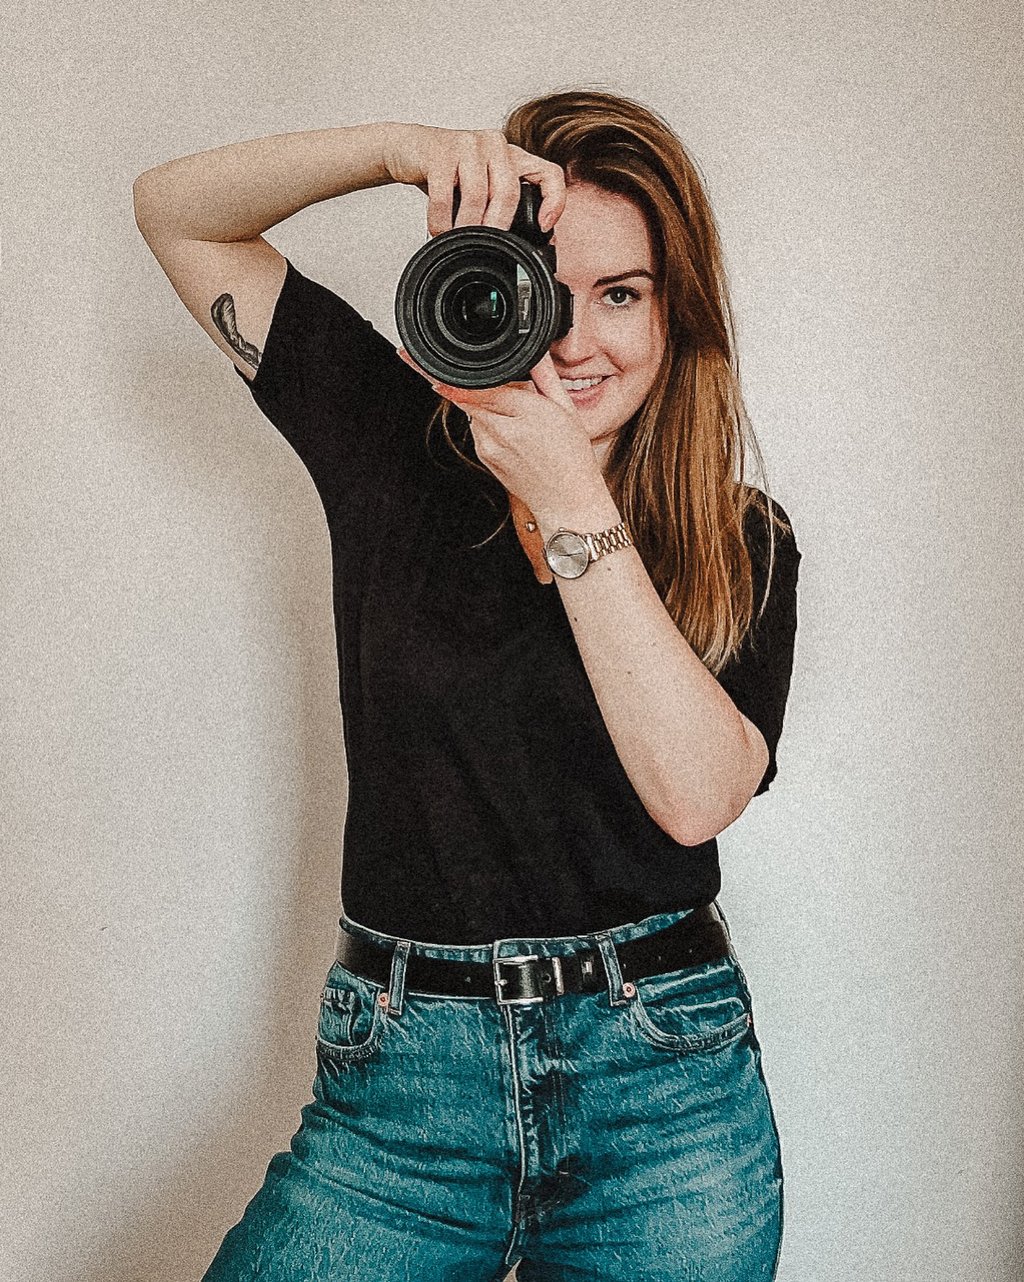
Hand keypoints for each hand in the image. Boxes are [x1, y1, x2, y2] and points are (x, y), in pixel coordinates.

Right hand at [381, 123, 565, 236]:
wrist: (407, 148)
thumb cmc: (448, 172)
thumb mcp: (480, 185)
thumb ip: (498, 206)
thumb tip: (513, 246)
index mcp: (513, 156)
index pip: (549, 174)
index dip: (554, 201)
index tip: (543, 227)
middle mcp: (496, 145)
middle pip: (509, 191)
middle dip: (497, 226)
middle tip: (486, 247)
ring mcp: (469, 144)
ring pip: (477, 195)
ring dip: (467, 226)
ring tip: (458, 241)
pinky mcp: (441, 149)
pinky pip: (444, 194)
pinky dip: (442, 220)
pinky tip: (439, 231)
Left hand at [396, 348, 606, 519]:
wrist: (564, 499)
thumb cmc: (571, 456)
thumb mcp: (566, 408)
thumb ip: (544, 376)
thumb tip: (535, 351)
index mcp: (525, 412)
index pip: (478, 388)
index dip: (449, 377)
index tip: (421, 365)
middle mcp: (501, 430)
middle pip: (468, 397)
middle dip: (462, 384)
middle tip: (469, 379)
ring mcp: (488, 446)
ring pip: (472, 411)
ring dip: (484, 404)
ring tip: (518, 418)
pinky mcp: (483, 457)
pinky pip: (477, 428)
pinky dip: (488, 422)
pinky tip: (513, 432)